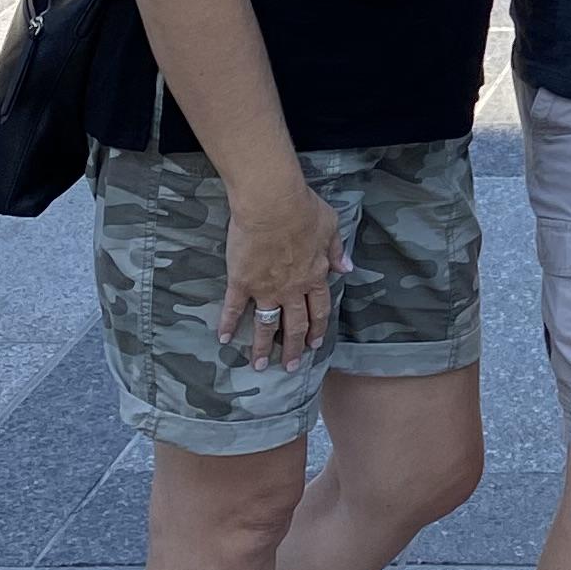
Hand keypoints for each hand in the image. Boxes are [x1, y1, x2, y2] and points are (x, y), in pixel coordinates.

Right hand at [218, 175, 342, 368]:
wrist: (272, 203)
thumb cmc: (303, 209)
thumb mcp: (330, 226)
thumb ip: (336, 250)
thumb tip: (347, 268)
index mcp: (314, 275)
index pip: (318, 309)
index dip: (317, 328)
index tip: (314, 344)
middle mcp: (291, 288)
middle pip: (294, 325)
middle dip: (293, 348)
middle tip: (289, 366)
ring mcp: (265, 288)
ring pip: (266, 324)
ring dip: (262, 347)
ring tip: (259, 366)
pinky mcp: (241, 281)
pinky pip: (234, 308)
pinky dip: (228, 324)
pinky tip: (223, 339)